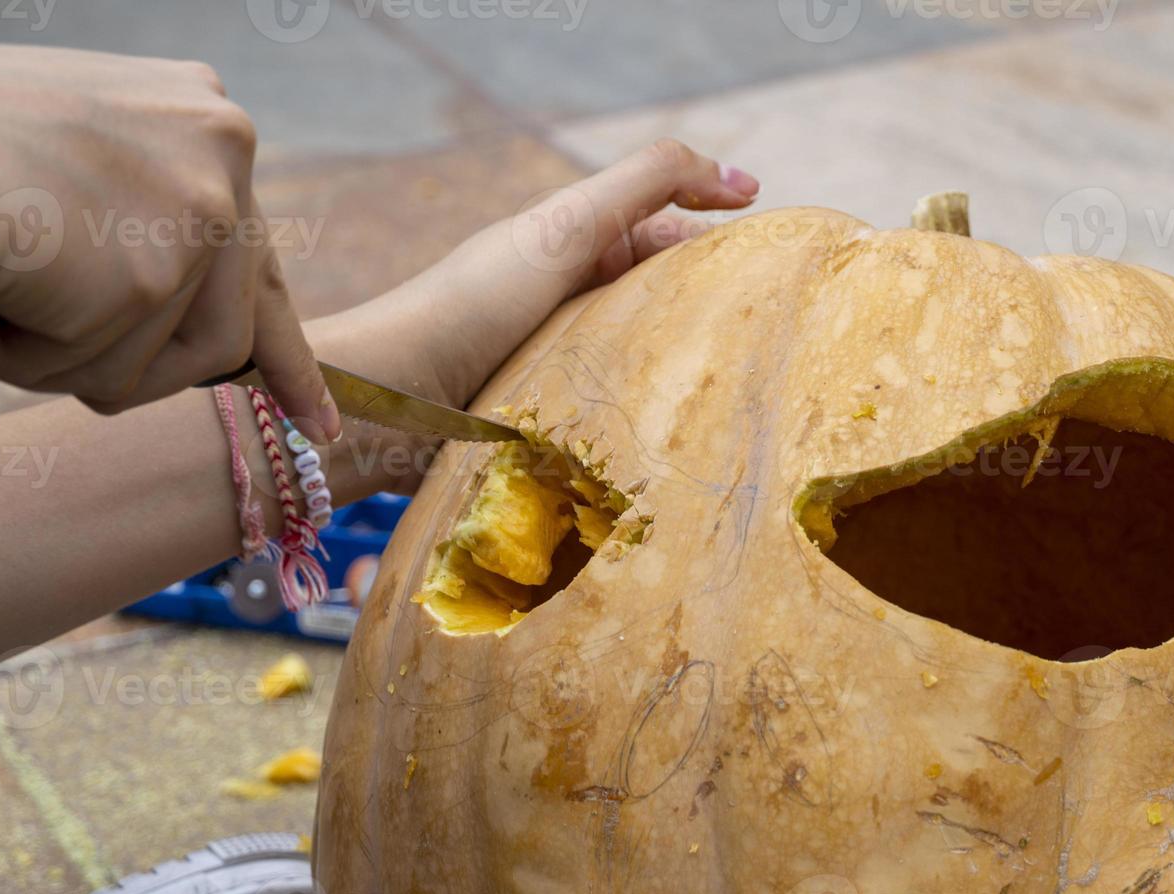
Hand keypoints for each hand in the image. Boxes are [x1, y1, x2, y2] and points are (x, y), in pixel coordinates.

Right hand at [0, 36, 338, 439]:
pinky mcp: (161, 274)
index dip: (280, 327)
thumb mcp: (73, 153)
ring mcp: (200, 210)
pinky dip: (39, 364)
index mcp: (198, 113)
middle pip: (238, 313)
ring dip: (85, 362)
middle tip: (318, 427)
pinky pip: (116, 374)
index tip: (322, 401)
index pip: (256, 245)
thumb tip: (170, 287)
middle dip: (256, 375)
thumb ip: (134, 205)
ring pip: (185, 358)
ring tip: (8, 309)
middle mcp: (223, 147)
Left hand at [337, 138, 759, 405]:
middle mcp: (571, 302)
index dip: (721, 233)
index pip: (667, 232)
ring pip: (645, 360)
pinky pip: (615, 416)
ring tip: (741, 393)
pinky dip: (649, 421)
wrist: (390, 400)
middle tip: (776, 334)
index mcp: (575, 247)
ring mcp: (560, 364)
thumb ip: (647, 183)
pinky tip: (681, 438)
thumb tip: (739, 176)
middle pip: (662, 299)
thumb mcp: (566, 226)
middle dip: (714, 309)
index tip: (783, 252)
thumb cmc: (475, 304)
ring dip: (685, 373)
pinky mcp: (548, 422)